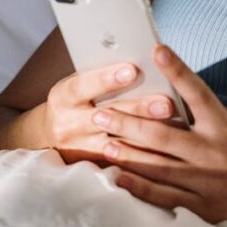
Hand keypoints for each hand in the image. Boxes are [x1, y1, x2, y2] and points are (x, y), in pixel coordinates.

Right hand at [44, 62, 181, 166]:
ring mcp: (80, 148)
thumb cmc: (76, 100)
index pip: (83, 86)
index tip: (133, 70)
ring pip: (118, 144)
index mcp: (62, 97)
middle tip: (166, 103)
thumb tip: (140, 61)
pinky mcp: (94, 165)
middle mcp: (68, 124)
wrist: (52, 136)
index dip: (107, 79)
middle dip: (138, 109)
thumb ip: (101, 78)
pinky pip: (123, 162)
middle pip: (106, 117)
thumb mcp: (79, 85)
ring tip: (174, 126)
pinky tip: (169, 150)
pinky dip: (146, 156)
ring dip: (148, 136)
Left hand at [97, 44, 226, 226]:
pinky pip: (164, 196)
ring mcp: (207, 182)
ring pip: (158, 166)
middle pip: (163, 134)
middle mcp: (214, 154)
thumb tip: (179, 97)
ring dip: (127, 153)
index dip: (178, 71)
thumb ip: (212, 113)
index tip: (158, 50)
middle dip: (129, 121)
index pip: (198, 93)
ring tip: (103, 141)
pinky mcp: (202, 208)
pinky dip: (138, 187)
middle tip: (102, 112)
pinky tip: (118, 177)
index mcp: (225, 129)